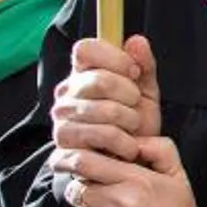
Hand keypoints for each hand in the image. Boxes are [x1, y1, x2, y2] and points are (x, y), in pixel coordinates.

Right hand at [52, 35, 161, 162]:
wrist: (133, 166)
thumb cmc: (136, 126)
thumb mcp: (145, 94)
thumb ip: (144, 67)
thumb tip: (137, 40)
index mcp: (81, 76)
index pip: (85, 49)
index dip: (113, 57)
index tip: (134, 72)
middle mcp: (65, 97)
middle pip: (97, 80)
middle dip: (129, 95)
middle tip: (136, 108)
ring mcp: (61, 123)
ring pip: (100, 110)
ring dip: (129, 122)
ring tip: (134, 130)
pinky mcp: (63, 150)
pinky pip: (98, 138)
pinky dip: (123, 143)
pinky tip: (129, 147)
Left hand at [55, 136, 199, 206]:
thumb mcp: (178, 177)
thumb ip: (159, 150)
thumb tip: (133, 139)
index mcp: (137, 181)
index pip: (85, 162)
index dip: (70, 160)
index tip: (65, 162)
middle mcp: (120, 204)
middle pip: (76, 190)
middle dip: (84, 192)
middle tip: (101, 199)